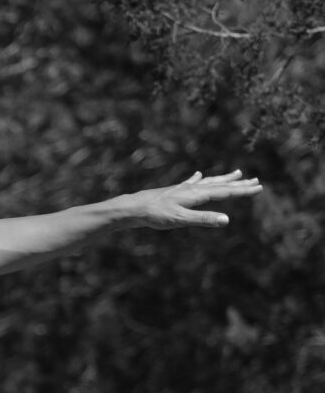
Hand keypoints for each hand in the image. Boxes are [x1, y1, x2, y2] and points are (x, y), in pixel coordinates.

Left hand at [122, 168, 261, 227]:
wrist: (133, 207)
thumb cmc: (156, 215)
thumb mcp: (181, 220)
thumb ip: (204, 219)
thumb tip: (227, 220)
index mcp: (197, 194)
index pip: (226, 192)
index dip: (243, 191)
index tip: (259, 187)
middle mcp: (192, 188)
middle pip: (220, 185)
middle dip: (239, 184)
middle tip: (256, 180)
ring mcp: (183, 188)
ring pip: (209, 182)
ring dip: (224, 179)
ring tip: (237, 172)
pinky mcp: (174, 191)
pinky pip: (191, 182)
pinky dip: (198, 178)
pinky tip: (199, 174)